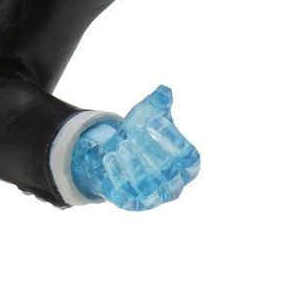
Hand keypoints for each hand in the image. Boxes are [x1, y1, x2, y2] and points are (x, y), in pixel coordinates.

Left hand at [70, 85, 199, 210]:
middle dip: (149, 149)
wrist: (119, 156)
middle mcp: (176, 185)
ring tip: (121, 144)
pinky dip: (117, 175)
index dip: (171, 138)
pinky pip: (126, 193)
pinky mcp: (133, 204)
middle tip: (133, 133)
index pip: (187, 155)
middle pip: (167, 169)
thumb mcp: (150, 117)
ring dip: (133, 164)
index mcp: (189, 165)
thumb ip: (158, 105)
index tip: (154, 120)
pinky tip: (108, 157)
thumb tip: (163, 92)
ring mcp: (155, 198)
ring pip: (147, 184)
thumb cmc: (143, 134)